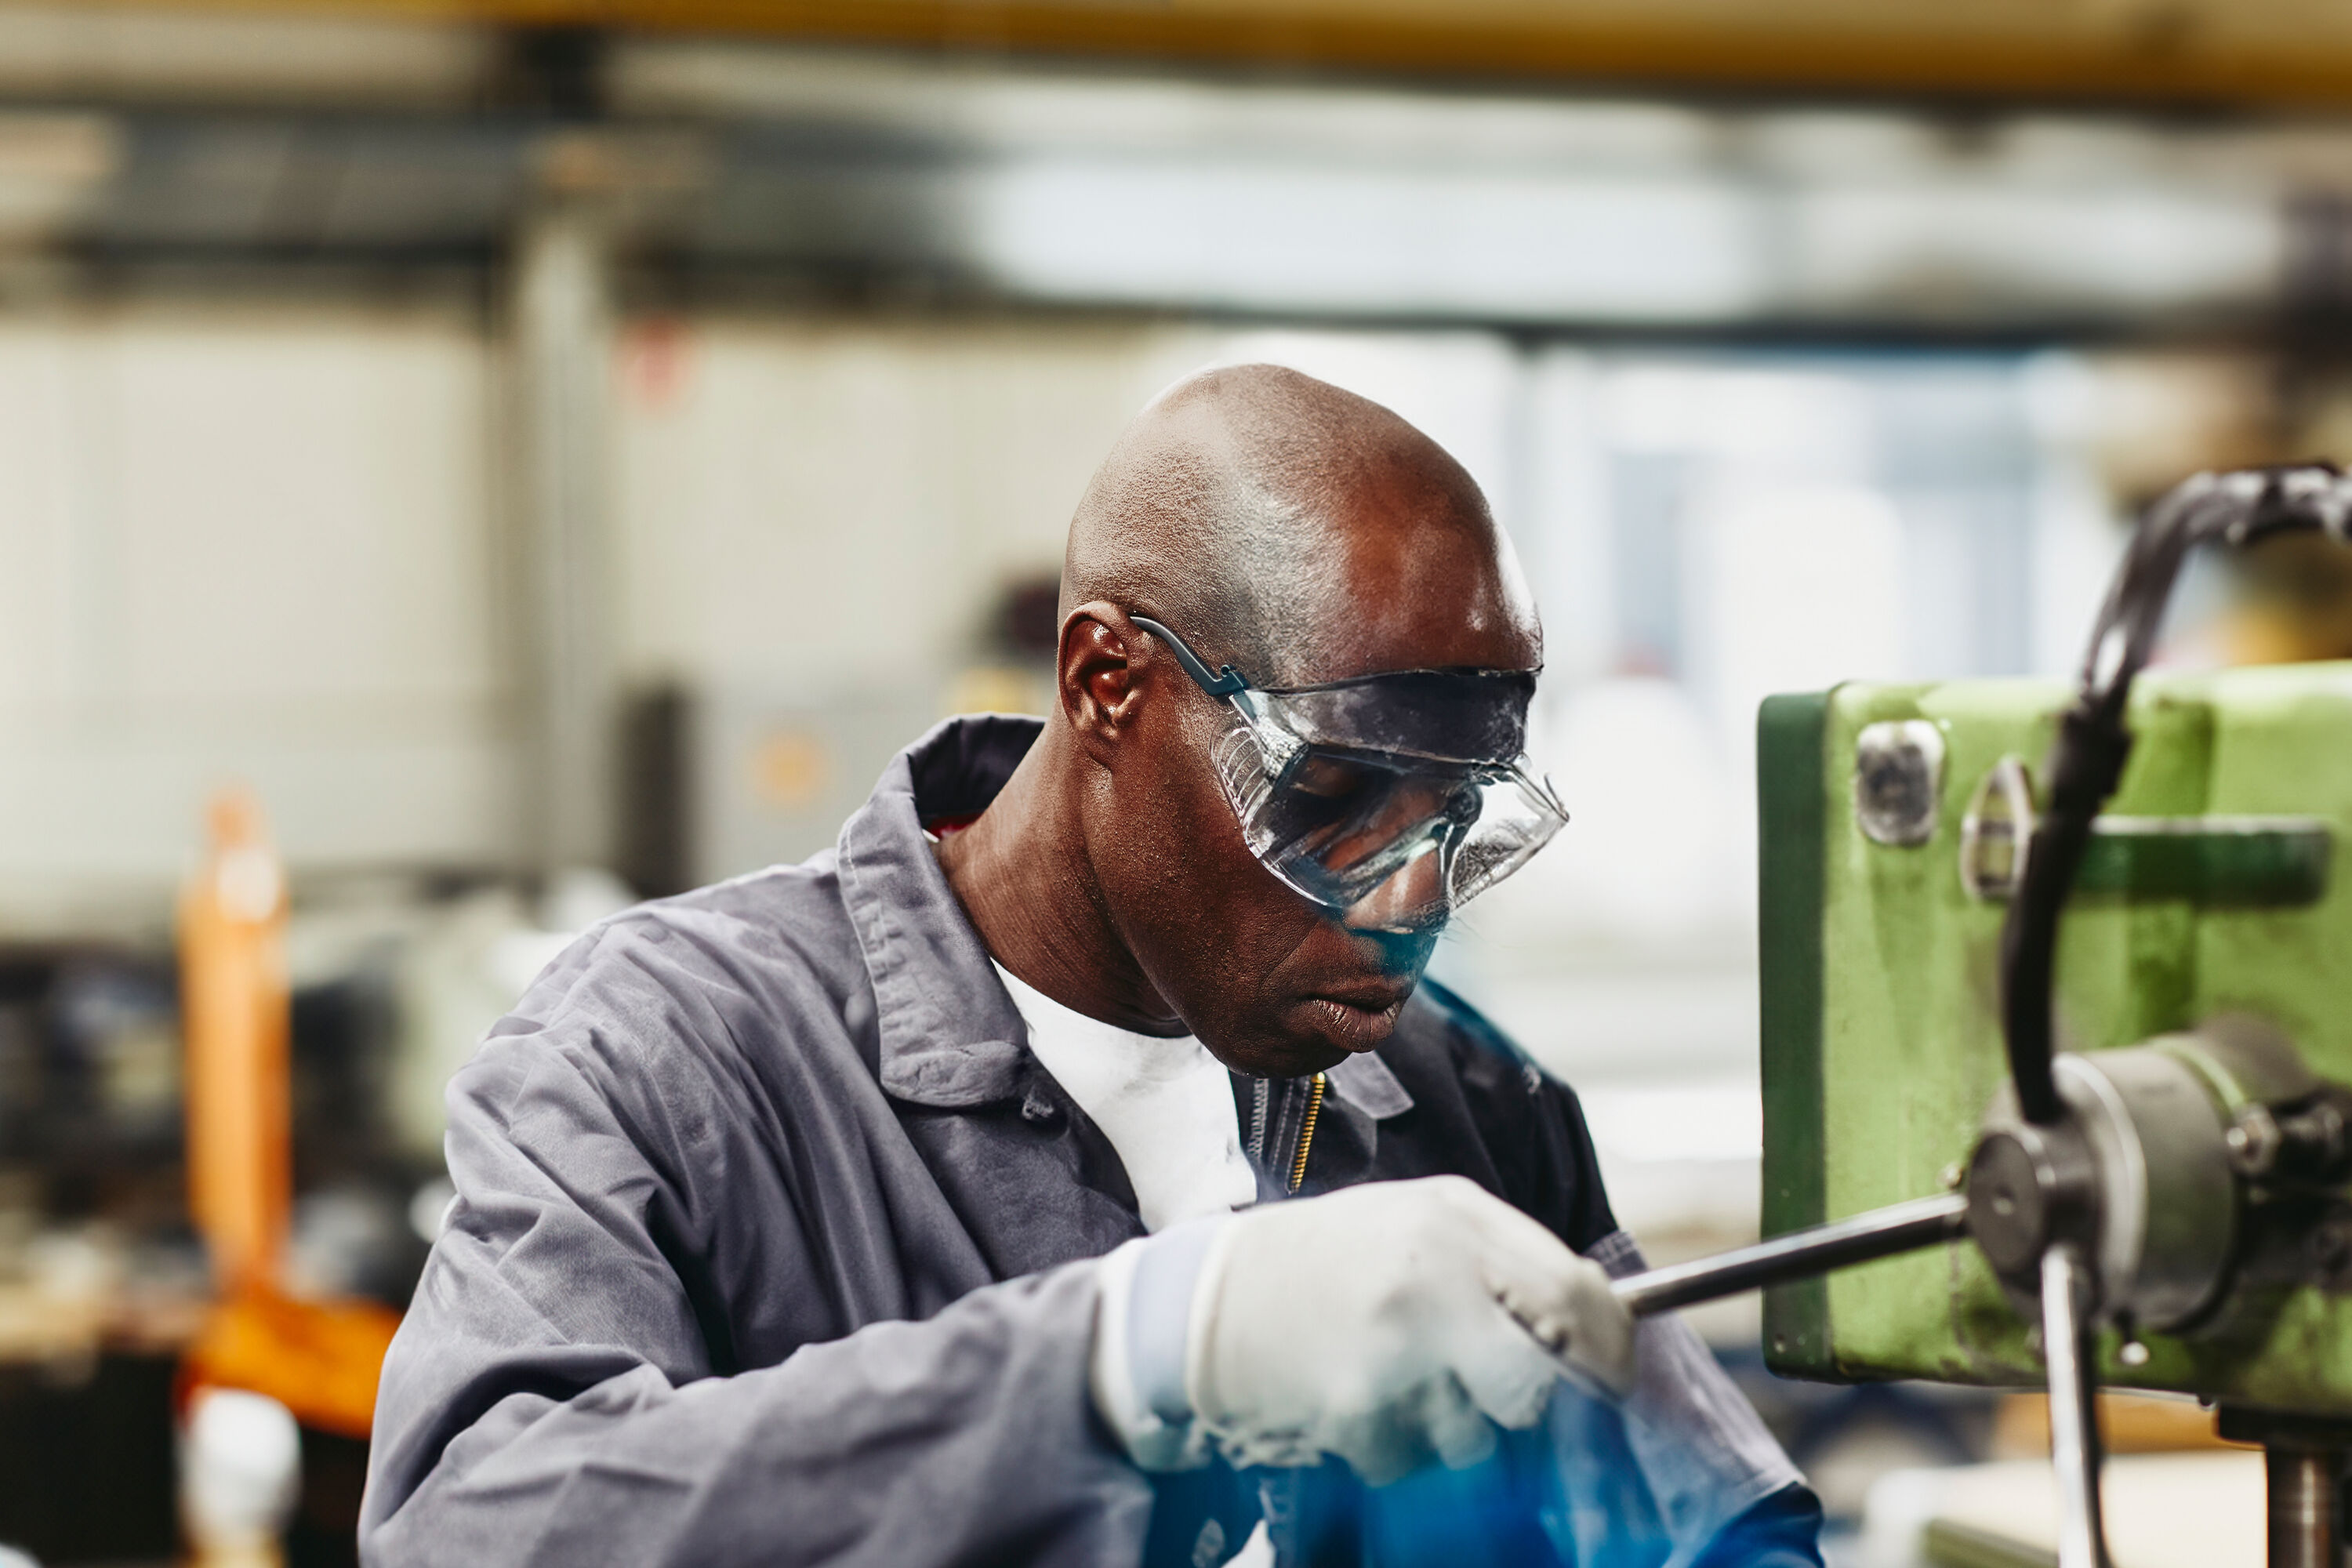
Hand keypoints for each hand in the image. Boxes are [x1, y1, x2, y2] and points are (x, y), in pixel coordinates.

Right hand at [1183, 1175, 1633, 1483]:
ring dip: (1452, 1431)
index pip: (1577, 1290)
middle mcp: (1433, 1269)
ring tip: (1400, 1386)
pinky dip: (1392, 1449)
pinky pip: (1413, 1461)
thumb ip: (1499, 1263)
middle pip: (1539, 1375)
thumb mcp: (1417, 1226)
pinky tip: (1355, 1401)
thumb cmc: (1328, 1264)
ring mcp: (1393, 1337)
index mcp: (1456, 1216)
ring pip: (1480, 1435)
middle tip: (1502, 1401)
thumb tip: (1595, 1327)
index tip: (1610, 1381)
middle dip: (1530, 1405)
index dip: (1607, 1350)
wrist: (1208, 1296)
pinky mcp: (1356, 1400)